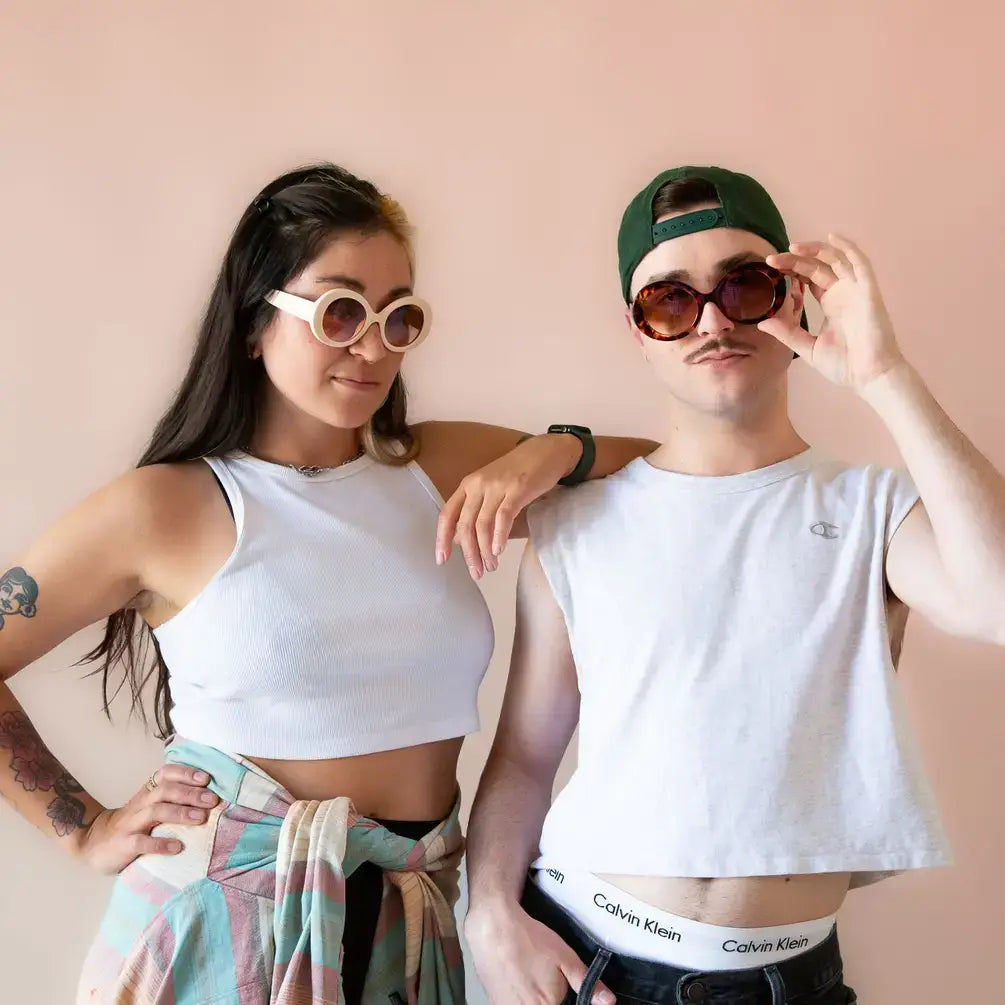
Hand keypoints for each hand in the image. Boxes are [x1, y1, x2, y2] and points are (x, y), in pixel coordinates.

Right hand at [72, 763, 218, 874]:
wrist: (92, 843)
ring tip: (201, 819)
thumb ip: (172, 800)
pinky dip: (160, 844)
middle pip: (165, 791)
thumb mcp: (149, 807)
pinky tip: (178, 848)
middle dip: (190, 793)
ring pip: (155, 812)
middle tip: (212, 800)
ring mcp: (130, 824)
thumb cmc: (133, 824)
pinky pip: (141, 842)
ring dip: (180, 813)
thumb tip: (211, 798)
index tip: (206, 778)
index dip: (185, 773)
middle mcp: (140, 804)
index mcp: (147, 792)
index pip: (165, 774)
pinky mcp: (123, 845)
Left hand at [436, 434, 579, 577]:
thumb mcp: (491, 490)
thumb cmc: (517, 474)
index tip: (442, 560)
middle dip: (469, 553)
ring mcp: (497, 486)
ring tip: (491, 567)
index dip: (442, 539)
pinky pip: (503, 516)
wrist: (546, 452)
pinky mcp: (517, 489)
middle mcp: (478, 485)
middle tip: (476, 573)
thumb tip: (458, 540)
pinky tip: (499, 551)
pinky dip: (499, 536)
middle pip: (465, 524)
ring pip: (483, 524)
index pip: (447, 515)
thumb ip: (475, 512)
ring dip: (485, 550)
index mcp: (468, 485)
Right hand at [466, 904, 614, 1004]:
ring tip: (533, 976)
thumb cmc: (528, 939)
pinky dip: (521, 997)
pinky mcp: (495, 1003)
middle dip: (552, 996)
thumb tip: (608, 1000)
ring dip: (535, 997)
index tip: (562, 987)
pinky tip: (521, 981)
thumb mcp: (564, 956)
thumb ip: (586, 982)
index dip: (566, 997)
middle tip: (546, 978)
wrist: (492, 928)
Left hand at [760, 234, 905, 393]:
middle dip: (794, 260)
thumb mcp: (808, 348)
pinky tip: (831, 237)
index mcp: (831, 304)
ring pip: (835, 259)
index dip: (792, 269)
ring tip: (790, 248)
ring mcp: (856, 290)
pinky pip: (859, 263)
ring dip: (814, 250)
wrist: (870, 376)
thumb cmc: (845, 365)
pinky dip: (847, 248)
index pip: (809, 278)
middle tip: (771, 260)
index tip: (771, 268)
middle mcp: (843, 293)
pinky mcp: (868, 291)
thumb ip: (787, 333)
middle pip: (817, 266)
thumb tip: (762, 323)